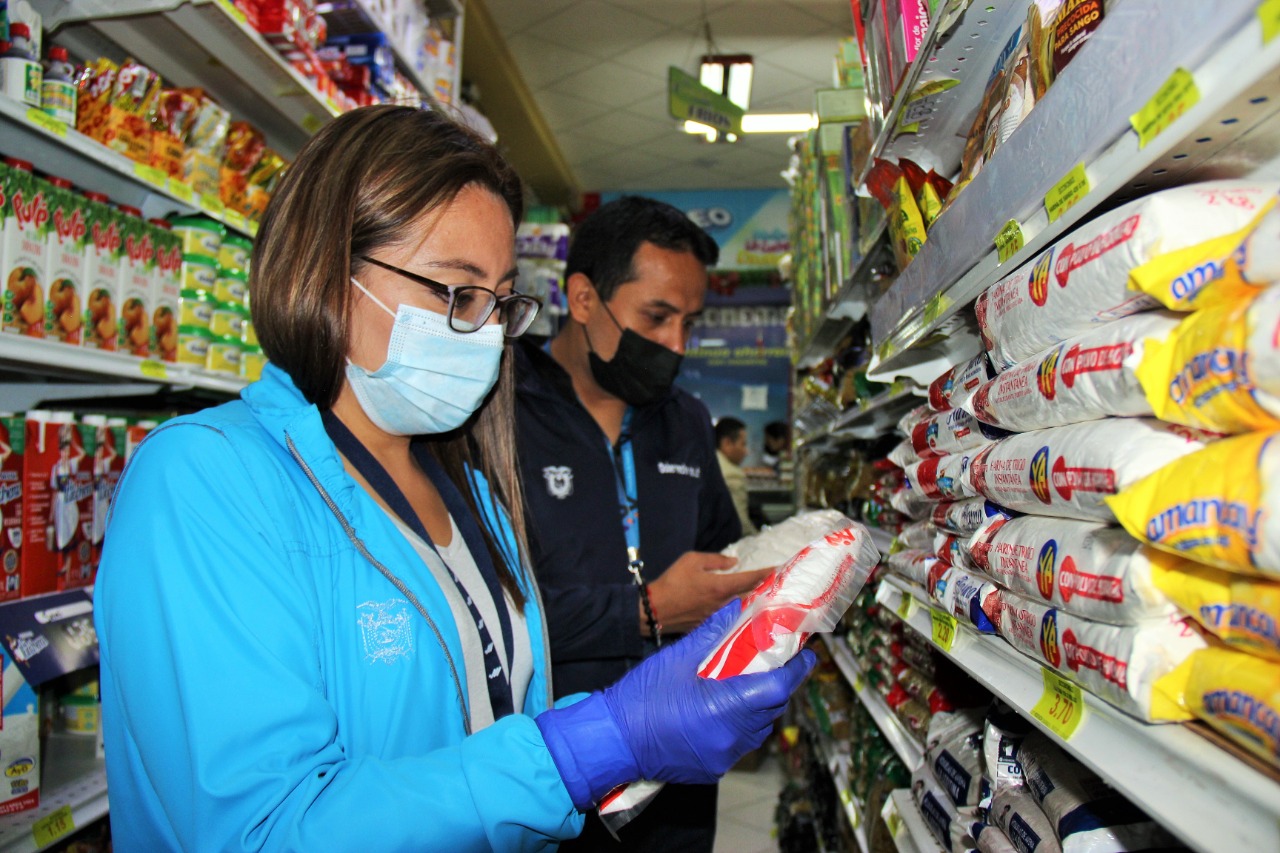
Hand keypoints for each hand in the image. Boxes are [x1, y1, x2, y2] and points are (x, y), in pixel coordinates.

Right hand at [536, 602, 815, 808]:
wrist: (611, 740)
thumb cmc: (642, 696)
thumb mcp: (678, 658)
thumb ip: (714, 633)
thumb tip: (739, 608)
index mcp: (726, 707)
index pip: (778, 688)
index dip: (796, 670)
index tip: (805, 654)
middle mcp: (731, 737)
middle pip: (770, 709)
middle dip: (776, 685)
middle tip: (772, 662)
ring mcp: (723, 756)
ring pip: (757, 729)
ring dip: (757, 707)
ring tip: (745, 685)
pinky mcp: (712, 768)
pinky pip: (738, 745)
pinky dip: (738, 726)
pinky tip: (722, 710)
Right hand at [647, 552, 773, 633]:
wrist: (654, 610)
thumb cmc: (672, 581)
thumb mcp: (692, 560)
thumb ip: (715, 560)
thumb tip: (733, 562)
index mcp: (721, 586)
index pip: (750, 579)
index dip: (766, 574)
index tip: (779, 570)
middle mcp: (724, 604)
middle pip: (750, 596)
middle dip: (763, 588)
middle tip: (776, 582)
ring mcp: (718, 617)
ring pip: (741, 607)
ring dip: (752, 600)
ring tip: (762, 593)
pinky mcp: (710, 625)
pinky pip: (729, 615)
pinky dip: (737, 609)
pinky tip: (740, 606)